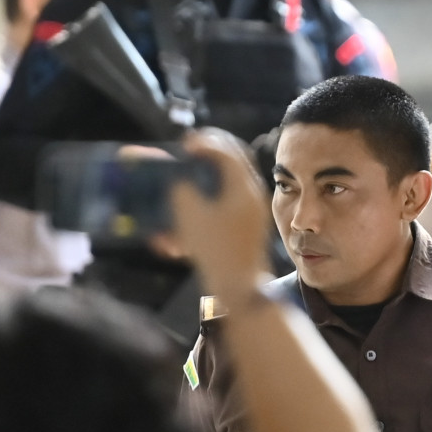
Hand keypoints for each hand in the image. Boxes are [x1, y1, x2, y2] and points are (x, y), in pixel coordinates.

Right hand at [170, 129, 270, 302]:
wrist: (240, 288)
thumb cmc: (215, 253)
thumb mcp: (191, 218)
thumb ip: (182, 191)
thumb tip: (178, 180)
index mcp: (243, 189)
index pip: (227, 152)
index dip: (204, 143)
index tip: (185, 144)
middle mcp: (253, 195)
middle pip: (236, 157)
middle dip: (212, 148)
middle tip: (193, 144)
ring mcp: (253, 209)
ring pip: (235, 175)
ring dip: (215, 166)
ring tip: (195, 162)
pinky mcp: (248, 223)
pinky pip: (233, 196)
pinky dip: (216, 189)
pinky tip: (202, 192)